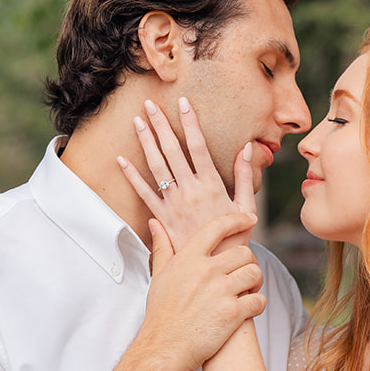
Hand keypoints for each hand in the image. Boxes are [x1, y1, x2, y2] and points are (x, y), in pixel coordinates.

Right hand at [113, 212, 264, 370]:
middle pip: (244, 252)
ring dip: (256, 282)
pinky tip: (249, 309)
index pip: (218, 227)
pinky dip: (258, 304)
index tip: (248, 220)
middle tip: (243, 273)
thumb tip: (155, 223)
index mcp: (189, 259)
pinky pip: (259, 300)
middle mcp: (206, 271)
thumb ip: (162, 247)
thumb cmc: (161, 313)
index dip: (237, 220)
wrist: (164, 348)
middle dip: (248, 262)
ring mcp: (221, 292)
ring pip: (255, 273)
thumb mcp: (159, 276)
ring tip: (248, 290)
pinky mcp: (233, 314)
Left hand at [117, 97, 256, 250]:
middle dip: (160, 124)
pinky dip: (132, 176)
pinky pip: (144, 193)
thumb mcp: (246, 206)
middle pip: (172, 150)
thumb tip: (247, 148)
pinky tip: (122, 160)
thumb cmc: (235, 237)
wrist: (216, 267)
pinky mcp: (162, 217)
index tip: (183, 103)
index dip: (190, 122)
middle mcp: (190, 190)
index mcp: (212, 185)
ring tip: (137, 121)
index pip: (198, 146)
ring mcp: (173, 204)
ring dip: (145, 142)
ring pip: (156, 166)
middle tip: (150, 103)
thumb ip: (244, 176)